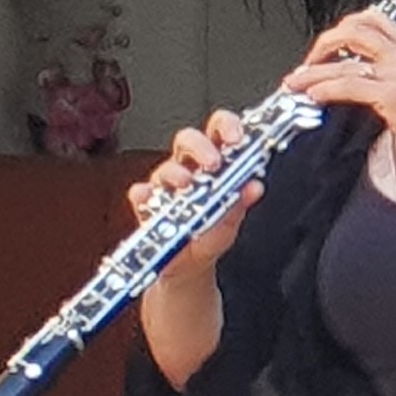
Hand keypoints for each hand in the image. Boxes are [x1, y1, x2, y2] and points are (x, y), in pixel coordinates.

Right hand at [127, 108, 263, 280]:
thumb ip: (241, 203)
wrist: (188, 268)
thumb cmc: (208, 237)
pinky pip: (140, 194)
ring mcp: (164, 186)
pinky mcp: (146, 206)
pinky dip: (143, 194)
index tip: (236, 137)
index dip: (226, 126)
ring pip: (165, 167)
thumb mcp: (230, 222)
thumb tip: (255, 186)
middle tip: (213, 163)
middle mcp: (186, 168)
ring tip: (187, 184)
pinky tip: (148, 198)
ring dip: (176, 173)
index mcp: (211, 163)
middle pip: (188, 140)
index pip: (218, 131)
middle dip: (201, 146)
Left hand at [280, 9, 395, 173]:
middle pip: (354, 30)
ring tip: (294, 83)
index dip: (344, 26)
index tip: (326, 45)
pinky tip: (313, 96)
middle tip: (307, 62)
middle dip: (323, 43)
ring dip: (312, 72)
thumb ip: (393, 74)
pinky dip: (325, 89)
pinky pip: (348, 86)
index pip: (374, 18)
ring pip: (344, 62)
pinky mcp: (392, 95)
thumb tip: (361, 75)